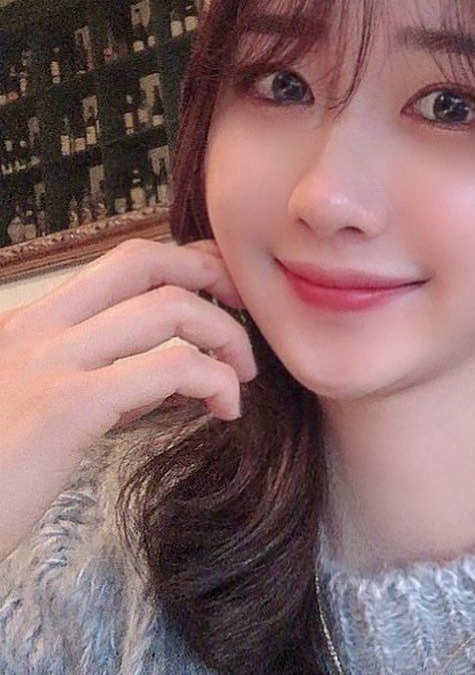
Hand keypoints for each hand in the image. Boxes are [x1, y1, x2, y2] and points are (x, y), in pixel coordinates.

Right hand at [0, 236, 257, 560]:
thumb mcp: (39, 414)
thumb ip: (95, 384)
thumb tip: (165, 377)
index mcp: (28, 326)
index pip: (120, 264)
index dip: (183, 265)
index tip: (223, 294)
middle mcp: (36, 329)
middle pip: (143, 261)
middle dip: (210, 273)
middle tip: (246, 313)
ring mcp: (49, 363)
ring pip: (167, 308)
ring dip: (225, 336)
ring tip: (241, 376)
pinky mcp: (67, 406)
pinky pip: (168, 368)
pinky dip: (215, 380)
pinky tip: (224, 409)